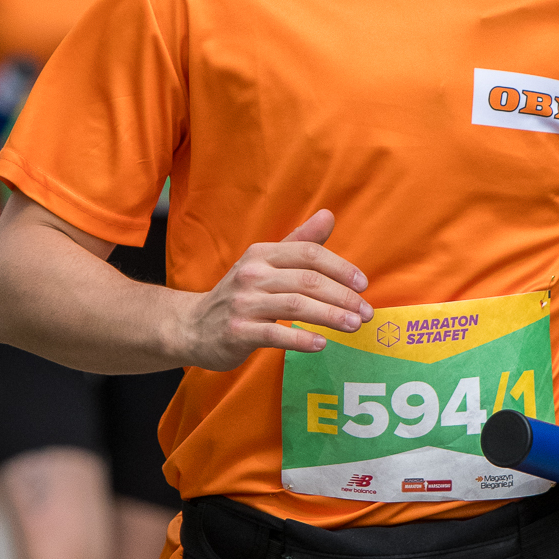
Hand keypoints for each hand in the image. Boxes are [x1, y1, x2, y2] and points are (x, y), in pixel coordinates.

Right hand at [174, 210, 372, 370]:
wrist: (192, 326)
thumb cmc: (240, 294)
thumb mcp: (266, 264)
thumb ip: (299, 242)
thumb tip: (329, 215)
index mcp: (262, 254)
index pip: (308, 253)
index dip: (340, 268)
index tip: (364, 285)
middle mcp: (251, 274)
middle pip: (306, 281)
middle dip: (342, 296)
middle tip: (366, 312)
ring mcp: (243, 303)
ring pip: (295, 306)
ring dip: (330, 316)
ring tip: (354, 326)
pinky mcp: (237, 331)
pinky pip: (275, 334)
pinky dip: (301, 338)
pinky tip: (322, 344)